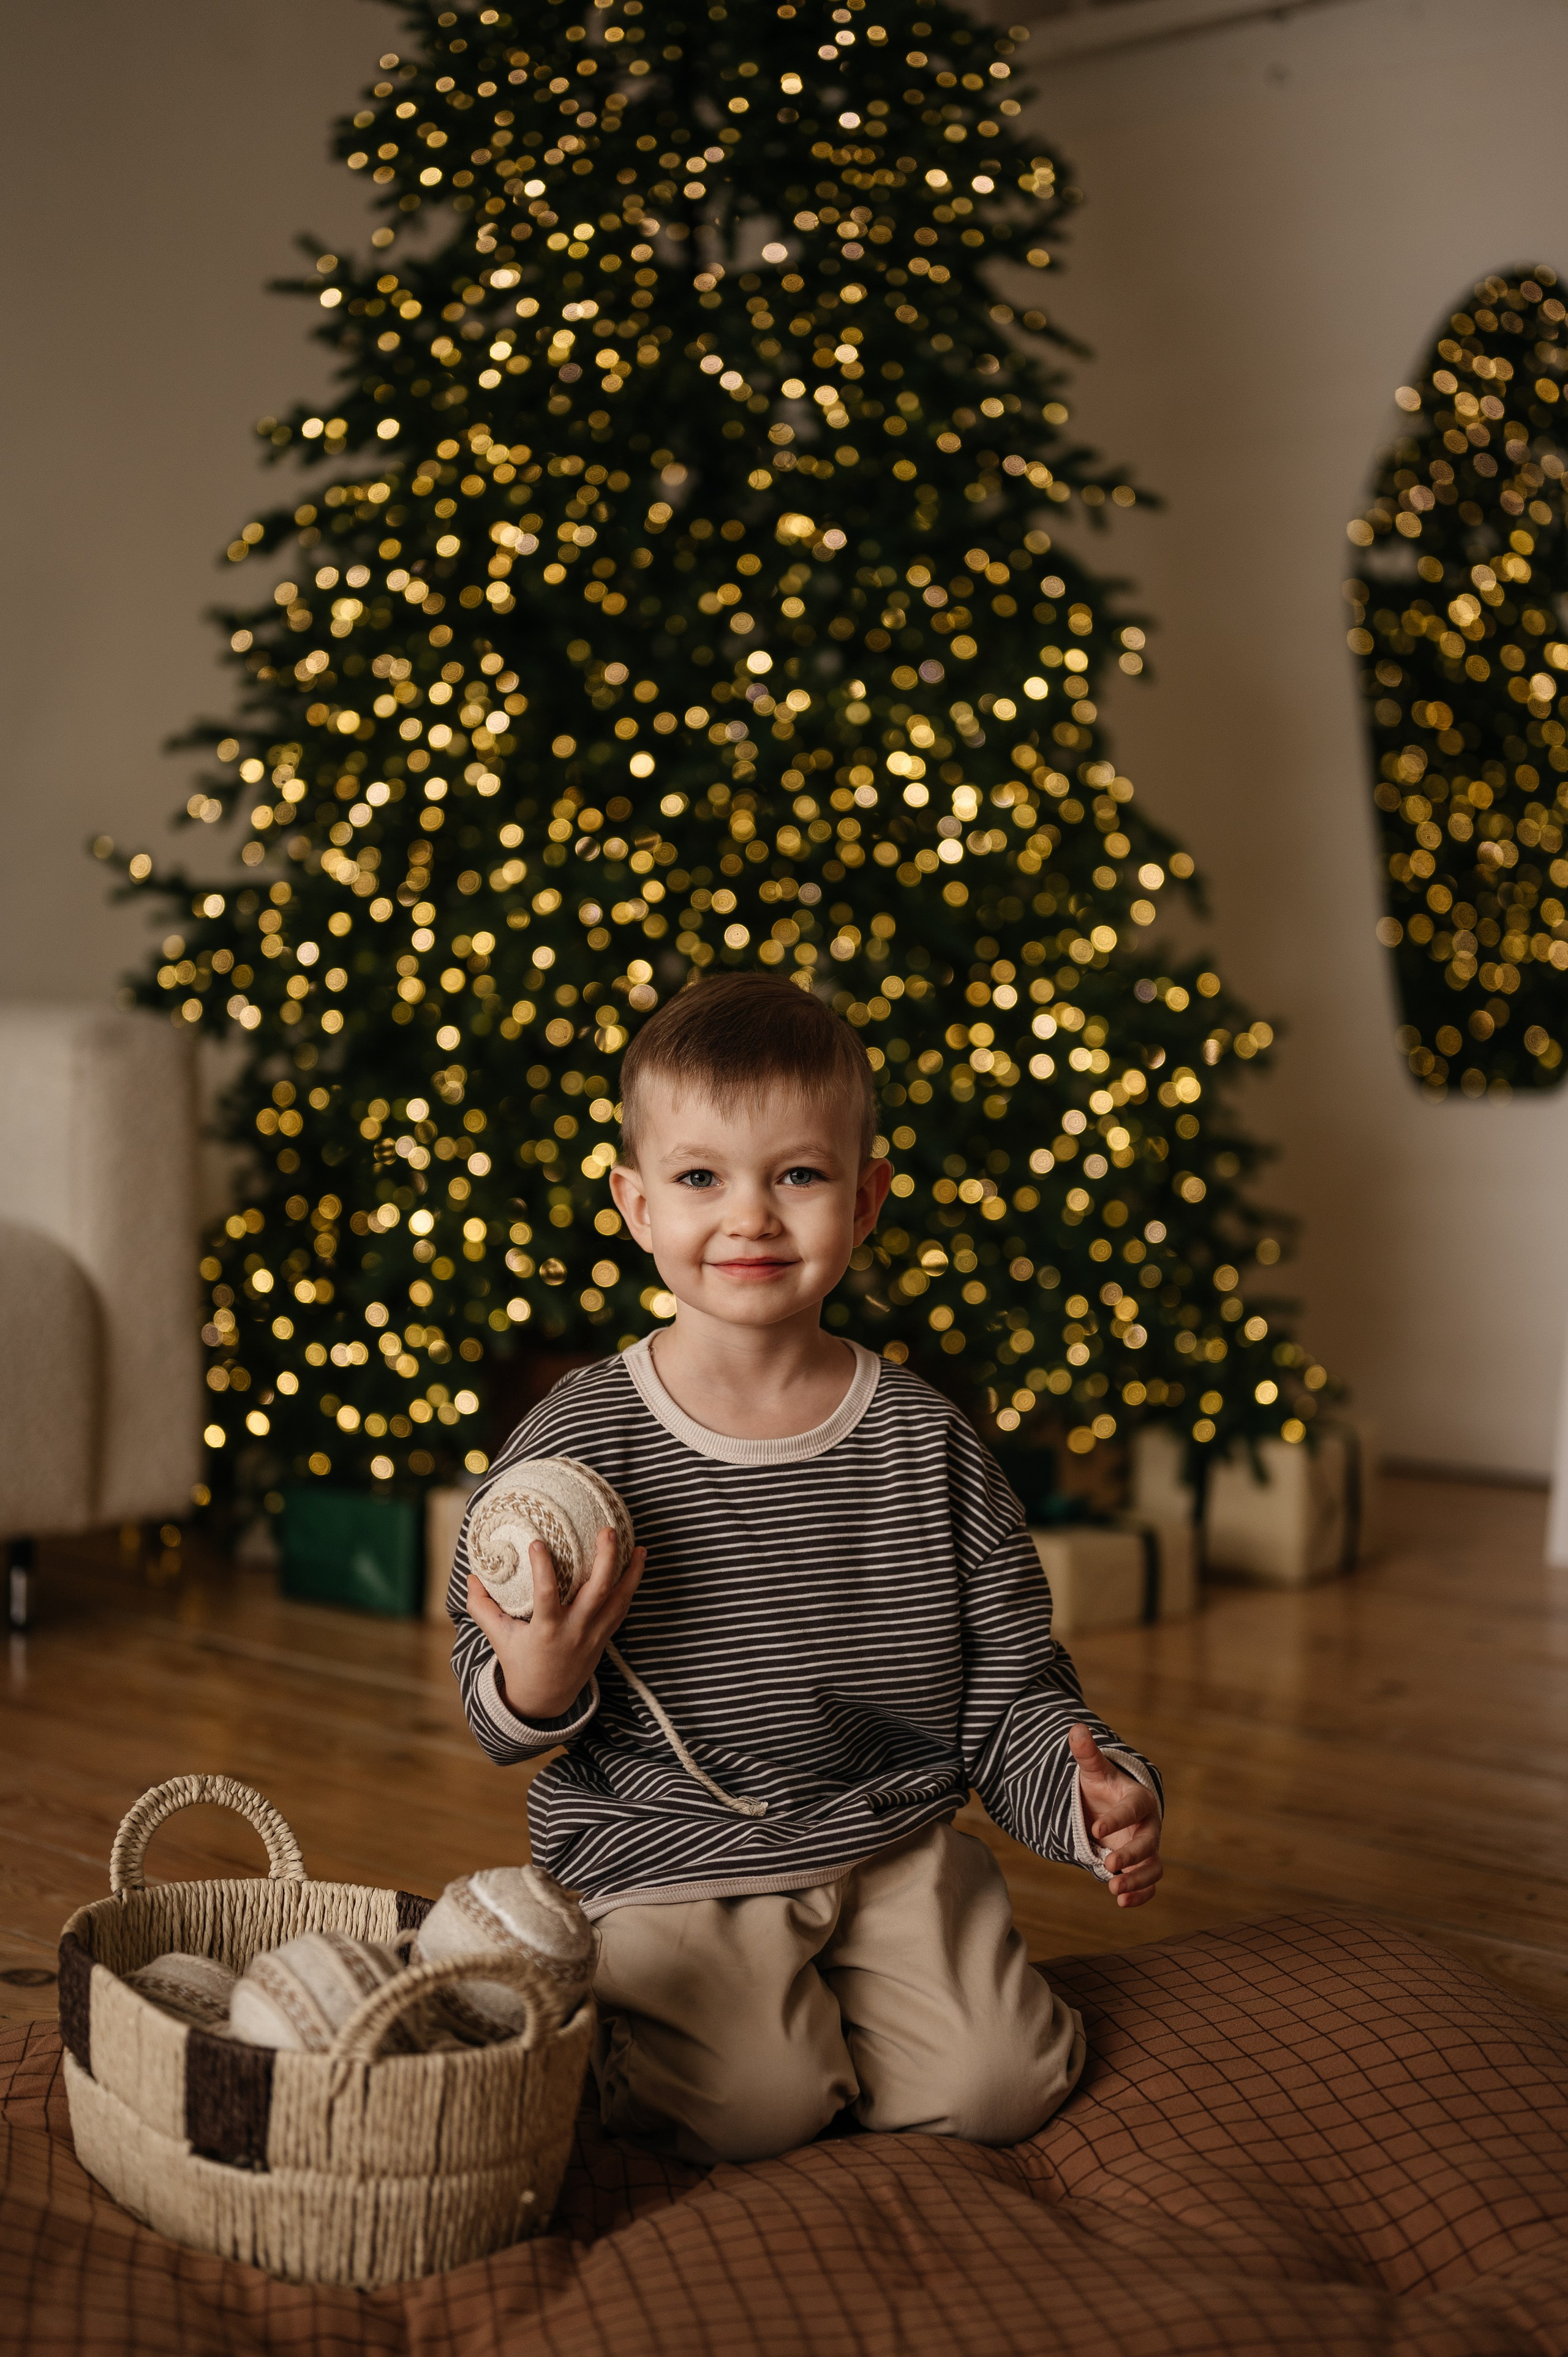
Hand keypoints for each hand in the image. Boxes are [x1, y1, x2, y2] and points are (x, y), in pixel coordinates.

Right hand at [465, 1527, 644, 1723]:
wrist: (545, 1699)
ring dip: (631, 1573)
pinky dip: (631, 1586)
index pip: (547, 1594)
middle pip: (597, 1592)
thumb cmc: (519, 1663)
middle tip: (608, 1530)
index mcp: (546, 1630)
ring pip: (618, 1600)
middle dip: (607, 1560)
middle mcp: (575, 1630)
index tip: (538, 1542)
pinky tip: (637, 1565)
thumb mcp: (498, 1637)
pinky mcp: (604, 1637)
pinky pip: (622, 1609)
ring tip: (639, 1546)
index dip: (542, 1567)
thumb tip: (471, 1576)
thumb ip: (482, 1607)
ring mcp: (593, 1634)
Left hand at [1067, 1724, 1163, 1909]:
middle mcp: (1149, 1826)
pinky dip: (1141, 1895)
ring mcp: (1147, 1848)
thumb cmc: (1103, 1788)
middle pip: (1149, 1842)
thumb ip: (1087, 1754)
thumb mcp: (1093, 1771)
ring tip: (1114, 1890)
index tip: (1094, 1829)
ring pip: (1154, 1867)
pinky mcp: (1142, 1867)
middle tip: (1108, 1864)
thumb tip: (1075, 1729)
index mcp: (1139, 1799)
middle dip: (1131, 1855)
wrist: (1111, 1808)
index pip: (1133, 1809)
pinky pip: (1149, 1884)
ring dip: (1138, 1880)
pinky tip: (1121, 1902)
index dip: (1117, 1819)